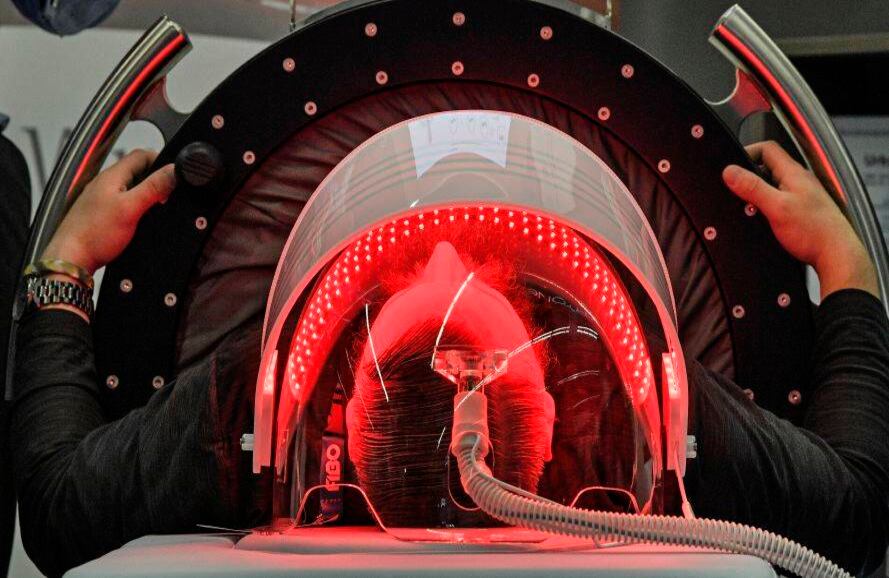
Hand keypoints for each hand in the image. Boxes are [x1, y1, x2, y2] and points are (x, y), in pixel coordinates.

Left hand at [42, 149, 175, 274]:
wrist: (72, 258)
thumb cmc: (93, 235)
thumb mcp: (131, 208)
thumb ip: (153, 187)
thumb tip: (173, 171)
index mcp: (112, 176)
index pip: (142, 155)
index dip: (161, 161)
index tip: (174, 175)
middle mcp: (106, 183)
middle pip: (138, 170)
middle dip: (157, 179)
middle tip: (169, 193)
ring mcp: (103, 198)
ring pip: (132, 186)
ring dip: (148, 193)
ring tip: (158, 206)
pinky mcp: (102, 213)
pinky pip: (125, 201)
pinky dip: (138, 206)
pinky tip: (141, 219)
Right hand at [723, 141, 877, 299]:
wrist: (836, 254)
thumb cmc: (814, 231)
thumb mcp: (776, 207)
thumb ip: (752, 188)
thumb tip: (730, 171)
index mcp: (794, 173)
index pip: (767, 149)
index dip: (747, 153)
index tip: (733, 169)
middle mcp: (799, 181)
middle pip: (768, 167)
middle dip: (749, 177)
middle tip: (738, 191)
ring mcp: (801, 195)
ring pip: (772, 184)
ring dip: (757, 193)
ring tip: (749, 207)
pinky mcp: (801, 210)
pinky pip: (778, 200)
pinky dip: (766, 206)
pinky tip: (763, 219)